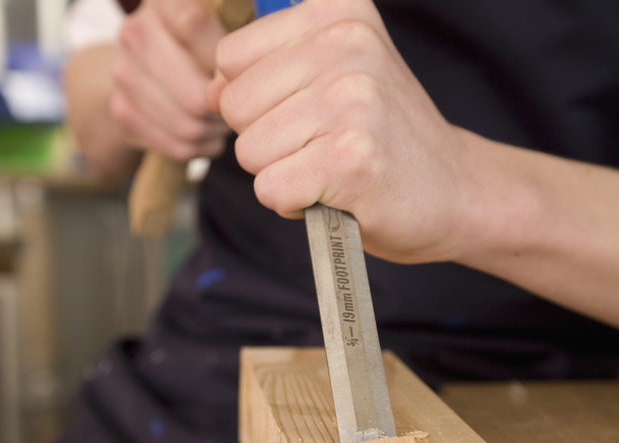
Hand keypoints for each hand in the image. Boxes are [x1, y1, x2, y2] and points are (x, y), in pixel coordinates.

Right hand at [110, 0, 230, 160]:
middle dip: (225, 110)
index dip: (225, 60)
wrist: (148, 67)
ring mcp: (124, 75)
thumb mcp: (223, 30)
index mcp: (164, 2)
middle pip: (196, 94)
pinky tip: (205, 133)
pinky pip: (178, 146)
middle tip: (237, 107)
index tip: (240, 72)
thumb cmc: (203, 47)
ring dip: (215, 131)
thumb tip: (233, 86)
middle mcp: (136, 33)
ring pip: (189, 126)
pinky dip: (201, 147)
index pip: (195, 23)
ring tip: (221, 119)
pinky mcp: (122, 112)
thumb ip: (236, 47)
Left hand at [207, 0, 479, 263]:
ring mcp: (351, 100)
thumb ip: (264, 72)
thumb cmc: (382, 136)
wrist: (454, 190)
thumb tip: (208, 90)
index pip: (230, 58)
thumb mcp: (329, 78)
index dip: (255, 99)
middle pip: (233, 105)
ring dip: (280, 173)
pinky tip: (334, 194)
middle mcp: (346, 44)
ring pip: (248, 152)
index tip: (305, 111)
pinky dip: (293, 204)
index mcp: (337, 12)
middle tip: (319, 146)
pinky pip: (270, 189)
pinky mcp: (351, 158)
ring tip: (329, 168)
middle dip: (263, 140)